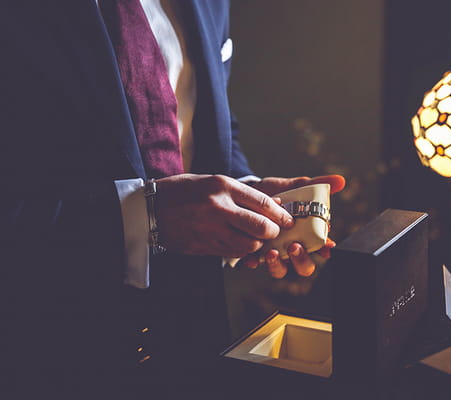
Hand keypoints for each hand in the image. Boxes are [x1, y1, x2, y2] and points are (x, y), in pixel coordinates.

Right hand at [154, 174, 293, 256]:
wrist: (149, 208)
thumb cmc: (184, 191)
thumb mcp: (213, 181)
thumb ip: (242, 194)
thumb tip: (273, 205)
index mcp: (222, 186)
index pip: (263, 203)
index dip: (281, 214)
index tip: (288, 220)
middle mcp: (218, 207)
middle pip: (261, 227)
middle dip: (273, 232)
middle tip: (274, 232)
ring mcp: (210, 229)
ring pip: (249, 245)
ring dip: (258, 245)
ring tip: (256, 239)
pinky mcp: (204, 246)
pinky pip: (233, 253)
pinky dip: (242, 251)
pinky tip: (240, 244)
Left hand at [242, 175, 344, 277]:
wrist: (246, 193)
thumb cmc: (276, 194)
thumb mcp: (294, 187)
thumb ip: (316, 185)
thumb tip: (340, 181)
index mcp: (305, 235)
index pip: (320, 247)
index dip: (325, 249)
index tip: (326, 246)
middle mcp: (291, 248)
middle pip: (304, 266)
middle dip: (302, 260)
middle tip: (294, 246)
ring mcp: (273, 253)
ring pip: (281, 270)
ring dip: (278, 264)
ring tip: (272, 252)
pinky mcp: (254, 254)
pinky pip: (255, 264)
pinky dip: (253, 262)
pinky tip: (251, 259)